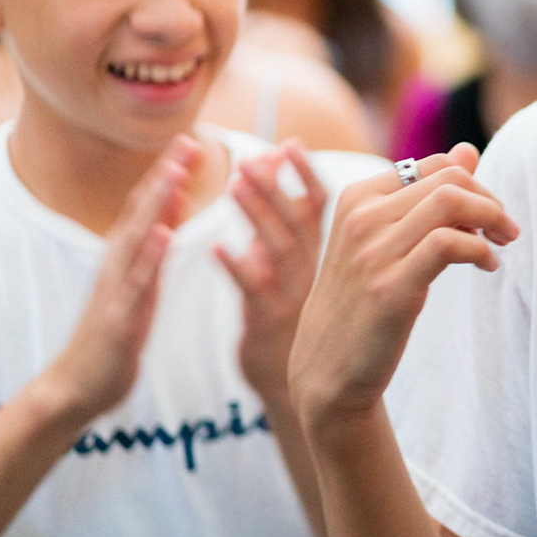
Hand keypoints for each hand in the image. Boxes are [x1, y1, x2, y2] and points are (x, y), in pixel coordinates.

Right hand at [37, 136, 200, 422]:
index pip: (148, 207)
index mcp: (127, 258)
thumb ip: (155, 245)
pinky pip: (136, 281)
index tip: (190, 140)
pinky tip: (166, 235)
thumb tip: (171, 207)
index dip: (168, 173)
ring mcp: (115, 288)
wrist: (81, 384)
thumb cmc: (115, 332)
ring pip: (137, 238)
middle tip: (187, 141)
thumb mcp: (140, 283)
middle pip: (141, 211)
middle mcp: (118, 265)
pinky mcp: (118, 316)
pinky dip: (150, 255)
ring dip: (157, 204)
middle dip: (164, 175)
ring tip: (176, 174)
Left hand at [216, 142, 327, 402]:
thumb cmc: (299, 329)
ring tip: (234, 183)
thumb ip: (289, 237)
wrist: (302, 392)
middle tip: (254, 154)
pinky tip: (216, 249)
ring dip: (256, 213)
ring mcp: (293, 297)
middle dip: (275, 183)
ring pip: (277, 246)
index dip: (304, 174)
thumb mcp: (300, 277)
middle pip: (298, 218)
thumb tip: (280, 193)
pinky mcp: (268, 324)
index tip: (289, 144)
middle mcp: (312, 272)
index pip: (318, 207)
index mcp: (320, 259)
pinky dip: (236, 267)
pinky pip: (254, 291)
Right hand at [288, 144, 516, 439]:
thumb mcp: (386, 238)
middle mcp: (360, 217)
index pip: (435, 165)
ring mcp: (372, 252)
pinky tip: (487, 267)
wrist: (328, 368)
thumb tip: (469, 150)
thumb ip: (425, 194)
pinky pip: (450, 244)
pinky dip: (481, 250)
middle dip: (489, 200)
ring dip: (492, 219)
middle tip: (504, 230)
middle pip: (450, 180)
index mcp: (357, 197)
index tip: (486, 214)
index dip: (473, 184)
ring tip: (500, 245)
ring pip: (451, 202)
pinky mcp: (390, 288)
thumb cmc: (364, 299)